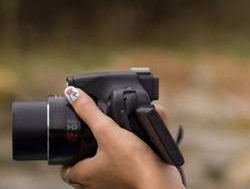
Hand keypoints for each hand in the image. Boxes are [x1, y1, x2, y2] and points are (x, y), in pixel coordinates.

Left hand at [60, 86, 183, 188]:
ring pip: (103, 172)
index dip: (67, 158)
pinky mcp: (129, 182)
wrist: (159, 179)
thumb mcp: (108, 131)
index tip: (72, 145)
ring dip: (106, 159)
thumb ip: (90, 112)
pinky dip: (124, 161)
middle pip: (84, 171)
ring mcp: (113, 185)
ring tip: (112, 141)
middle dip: (87, 156)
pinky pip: (121, 172)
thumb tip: (72, 94)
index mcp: (85, 174)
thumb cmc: (133, 162)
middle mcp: (96, 184)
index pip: (66, 170)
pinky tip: (134, 148)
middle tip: (91, 140)